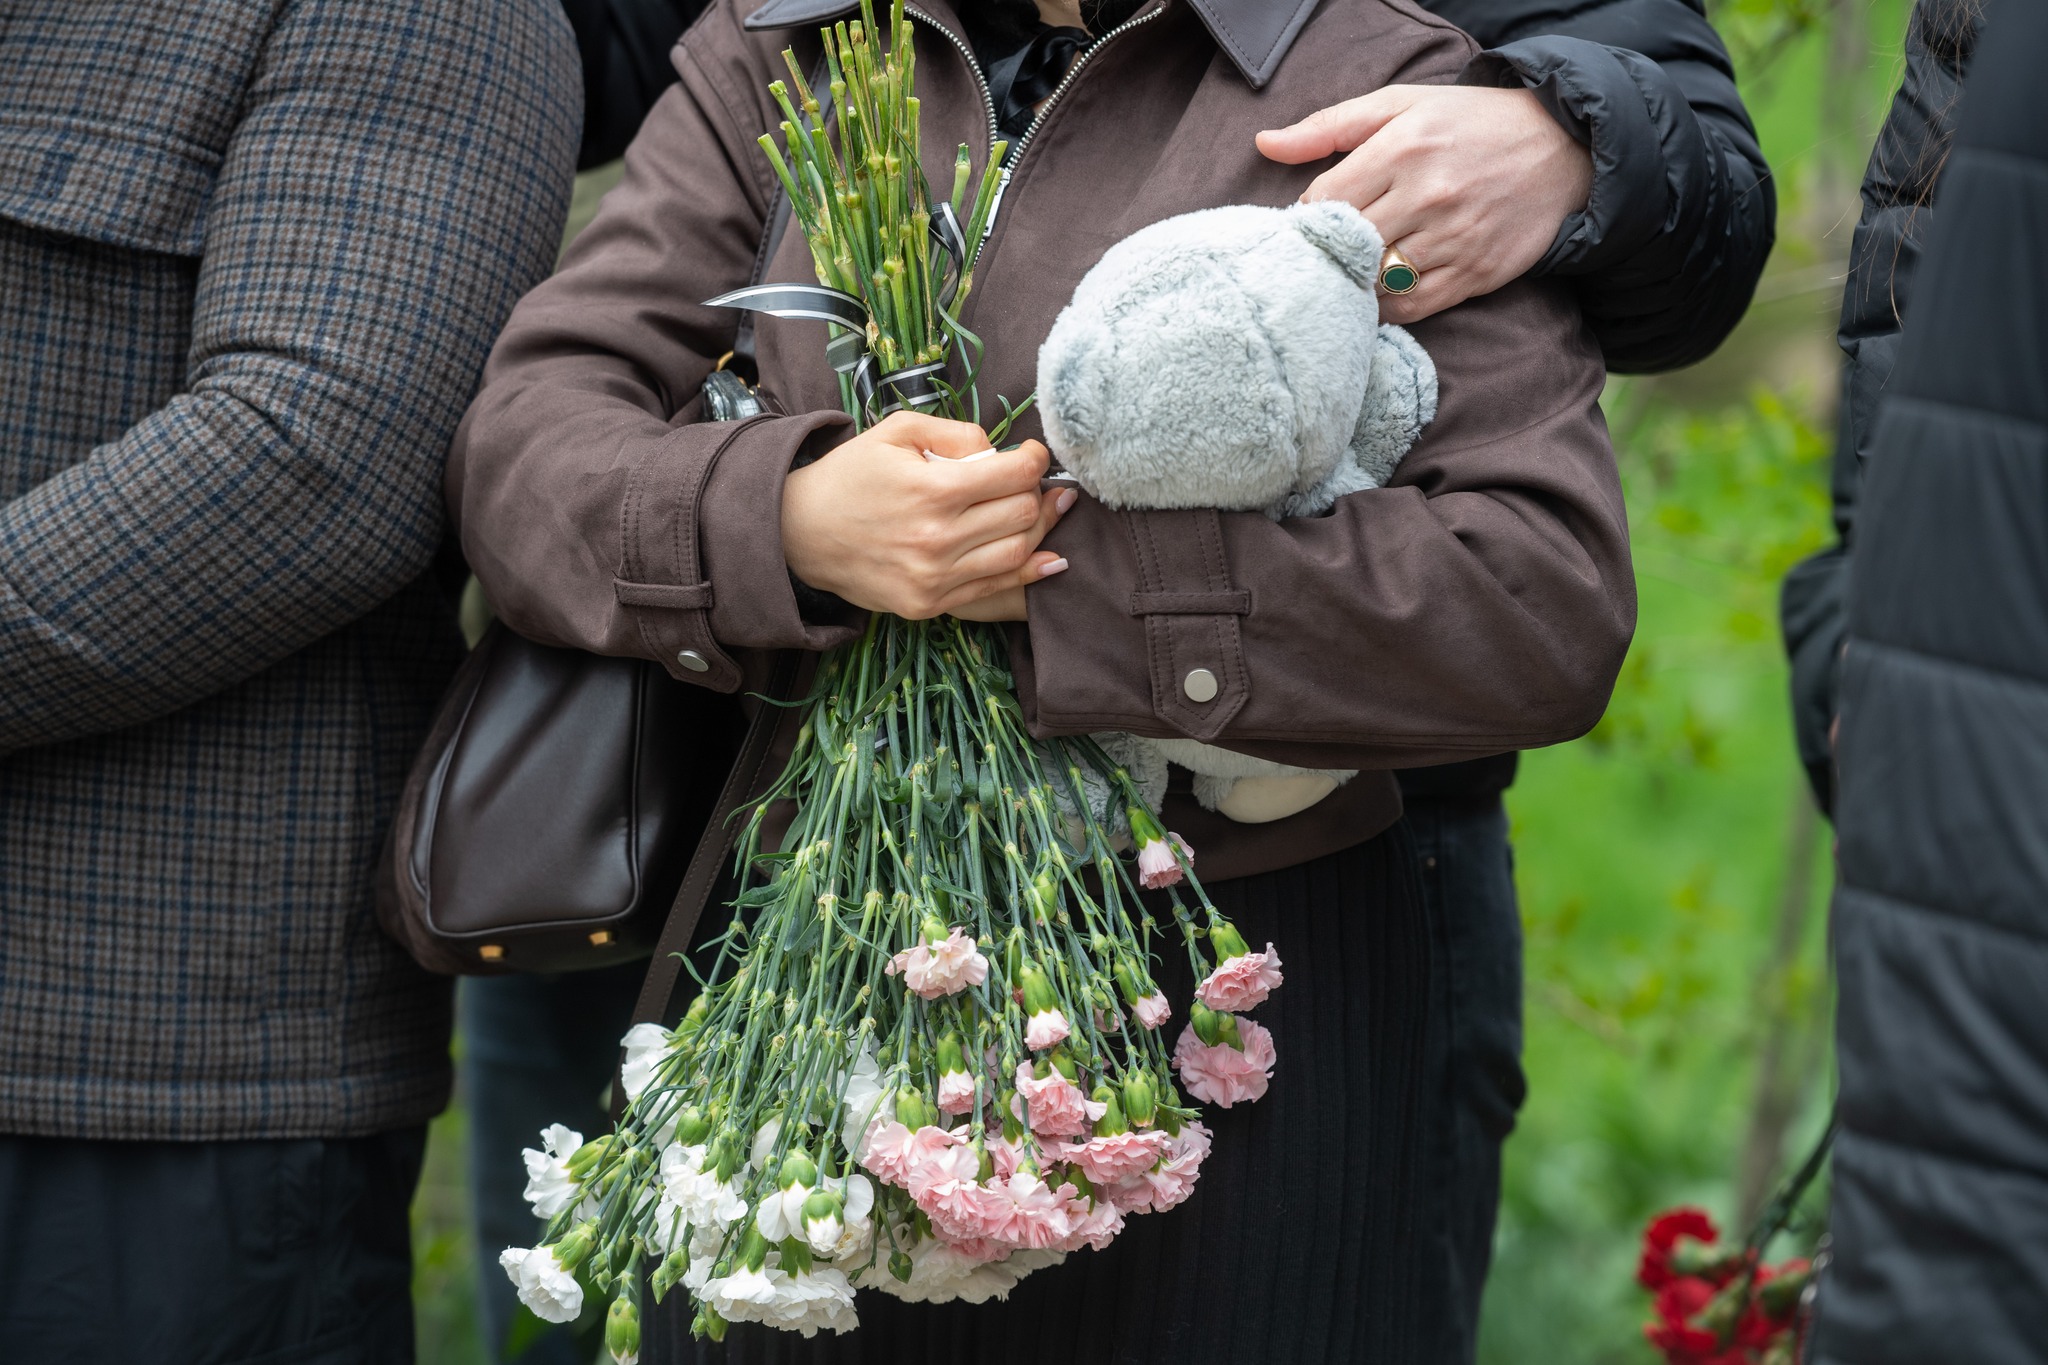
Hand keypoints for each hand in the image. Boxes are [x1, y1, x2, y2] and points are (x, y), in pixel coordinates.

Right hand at [781, 410, 1072, 619]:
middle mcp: (936, 538)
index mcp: (931, 489)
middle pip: (1022, 513)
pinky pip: (995, 588)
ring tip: (1042, 512)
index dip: (1035, 460)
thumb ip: (956, 432)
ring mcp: (934, 577)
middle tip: (1032, 483)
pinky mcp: (929, 604)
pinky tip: (1049, 557)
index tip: (1033, 454)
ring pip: (1018, 552)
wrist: (800, 533)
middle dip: (1036, 492)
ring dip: (1038, 530)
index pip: (1014, 476)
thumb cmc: (852, 475)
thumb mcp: (896, 431)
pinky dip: (1028, 571)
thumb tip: (1000, 452)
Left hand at [1257, 85, 1593, 324]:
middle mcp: (1430, 194)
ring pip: (1376, 281)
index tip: (1309, 221)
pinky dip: (1385, 307)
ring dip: (1353, 283)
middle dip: (1325, 254)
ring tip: (1348, 273)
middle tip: (1320, 256)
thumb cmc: (1469, 122)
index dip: (1305, 217)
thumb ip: (1328, 126)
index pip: (1323, 201)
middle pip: (1346, 245)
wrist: (1562, 147)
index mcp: (1404, 147)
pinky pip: (1412, 306)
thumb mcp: (1401, 105)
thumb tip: (1263, 143)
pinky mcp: (1476, 273)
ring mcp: (1455, 238)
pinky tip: (1378, 293)